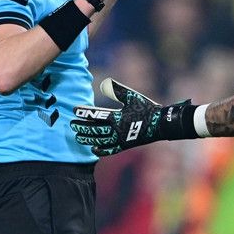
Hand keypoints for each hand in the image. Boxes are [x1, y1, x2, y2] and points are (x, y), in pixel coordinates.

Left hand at [71, 77, 192, 155]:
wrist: (160, 124)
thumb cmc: (147, 108)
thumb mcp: (132, 97)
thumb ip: (118, 90)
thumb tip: (106, 82)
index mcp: (117, 117)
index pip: (96, 115)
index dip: (84, 112)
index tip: (74, 109)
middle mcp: (117, 130)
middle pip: (94, 130)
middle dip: (82, 127)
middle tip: (72, 124)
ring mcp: (120, 140)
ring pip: (99, 141)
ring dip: (87, 139)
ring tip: (78, 137)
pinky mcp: (125, 146)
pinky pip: (110, 151)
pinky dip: (100, 151)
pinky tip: (93, 149)